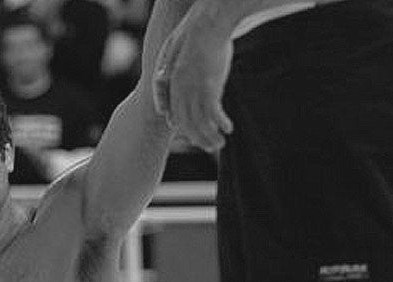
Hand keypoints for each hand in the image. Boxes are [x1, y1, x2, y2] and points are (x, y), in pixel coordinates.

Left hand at [152, 7, 233, 152]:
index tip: (191, 135)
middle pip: (186, 123)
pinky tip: (229, 129)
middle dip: (198, 138)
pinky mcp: (209, 87)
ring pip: (199, 123)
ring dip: (210, 137)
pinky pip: (213, 114)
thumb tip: (162, 77)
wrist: (207, 23)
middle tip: (209, 146)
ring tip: (220, 144)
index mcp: (170, 83)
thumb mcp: (173, 49)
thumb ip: (169, 67)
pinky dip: (220, 124)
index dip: (182, 127)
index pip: (172, 114)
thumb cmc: (193, 33)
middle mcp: (179, 91)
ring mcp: (193, 90)